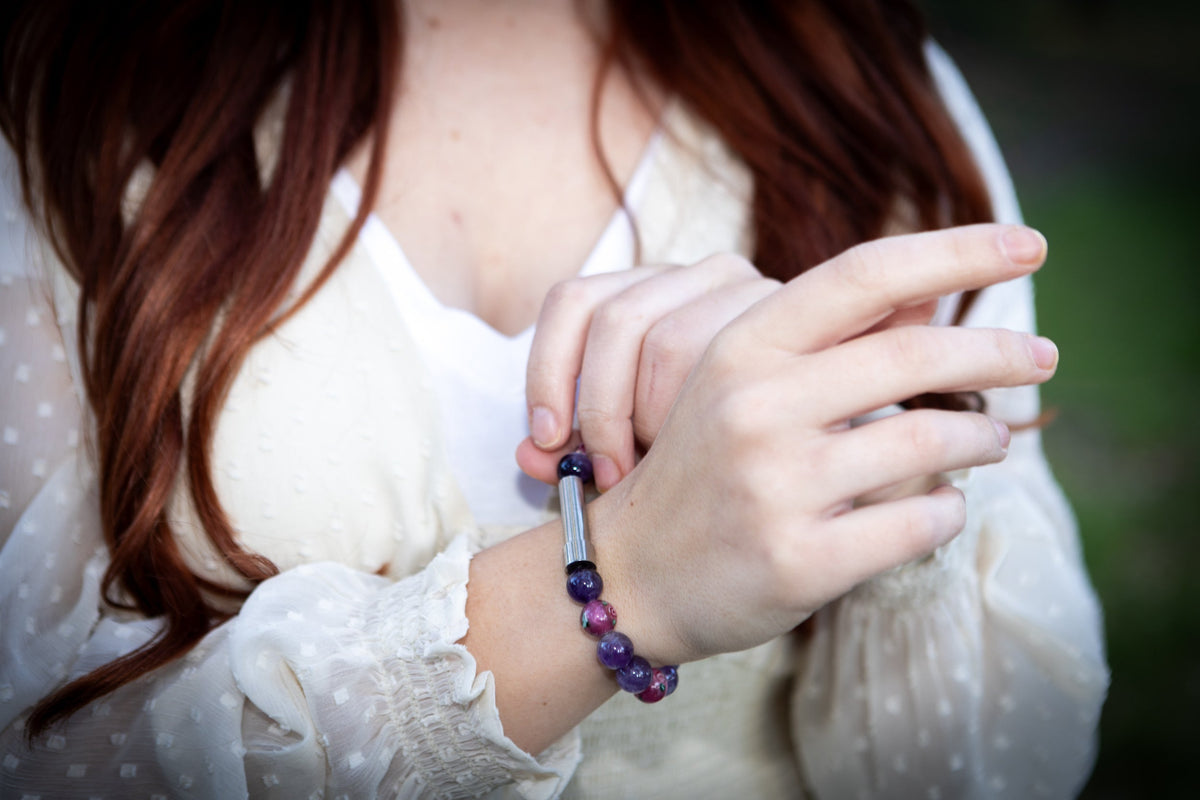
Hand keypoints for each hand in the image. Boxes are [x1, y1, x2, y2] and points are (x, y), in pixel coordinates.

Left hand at [519, 255, 779, 488]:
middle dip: (601, 409)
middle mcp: (694, 273)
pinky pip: (720, 360)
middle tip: (608, 473)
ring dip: (653, 419)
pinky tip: (703, 457)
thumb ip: (577, 452)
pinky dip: (698, 415)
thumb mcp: (632, 449)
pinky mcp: (787, 315)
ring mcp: (745, 286)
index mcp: (645, 287)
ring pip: (667, 340)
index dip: (547, 370)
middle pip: (614, 319)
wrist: (812, 447)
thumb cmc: (712, 450)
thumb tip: (526, 459)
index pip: (573, 300)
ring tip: (663, 469)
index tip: (545, 440)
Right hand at [583, 224, 1052, 664]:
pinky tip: (943, 505)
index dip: (955, 251)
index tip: (1028, 244)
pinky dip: (948, 510)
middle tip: (1040, 357)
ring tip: (991, 441)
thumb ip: (828, 337)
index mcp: (739, 349)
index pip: (863, 274)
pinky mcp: (797, 561)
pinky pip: (917, 524)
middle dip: (998, 350)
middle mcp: (754, 408)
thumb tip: (932, 290)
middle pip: (913, 354)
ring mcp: (774, 487)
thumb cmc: (702, 468)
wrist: (630, 574)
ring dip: (982, 438)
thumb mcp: (738, 382)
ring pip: (929, 441)